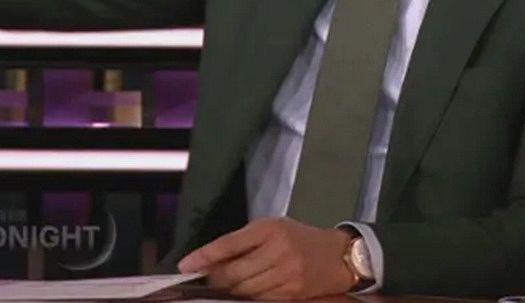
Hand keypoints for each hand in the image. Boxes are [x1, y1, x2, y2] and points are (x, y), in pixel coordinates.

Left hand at [178, 218, 354, 299]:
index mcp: (271, 229)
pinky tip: (244, 292)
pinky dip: (246, 298)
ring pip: (243, 291)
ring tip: (225, 285)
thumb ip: (243, 242)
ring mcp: (285, 275)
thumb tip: (211, 261)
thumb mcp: (273, 229)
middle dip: (215, 278)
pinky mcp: (290, 294)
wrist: (338, 256)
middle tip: (206, 278)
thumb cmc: (300, 238)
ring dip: (229, 290)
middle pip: (233, 273)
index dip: (204, 256)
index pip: (229, 244)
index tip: (185, 265)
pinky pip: (258, 300)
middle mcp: (278, 251)